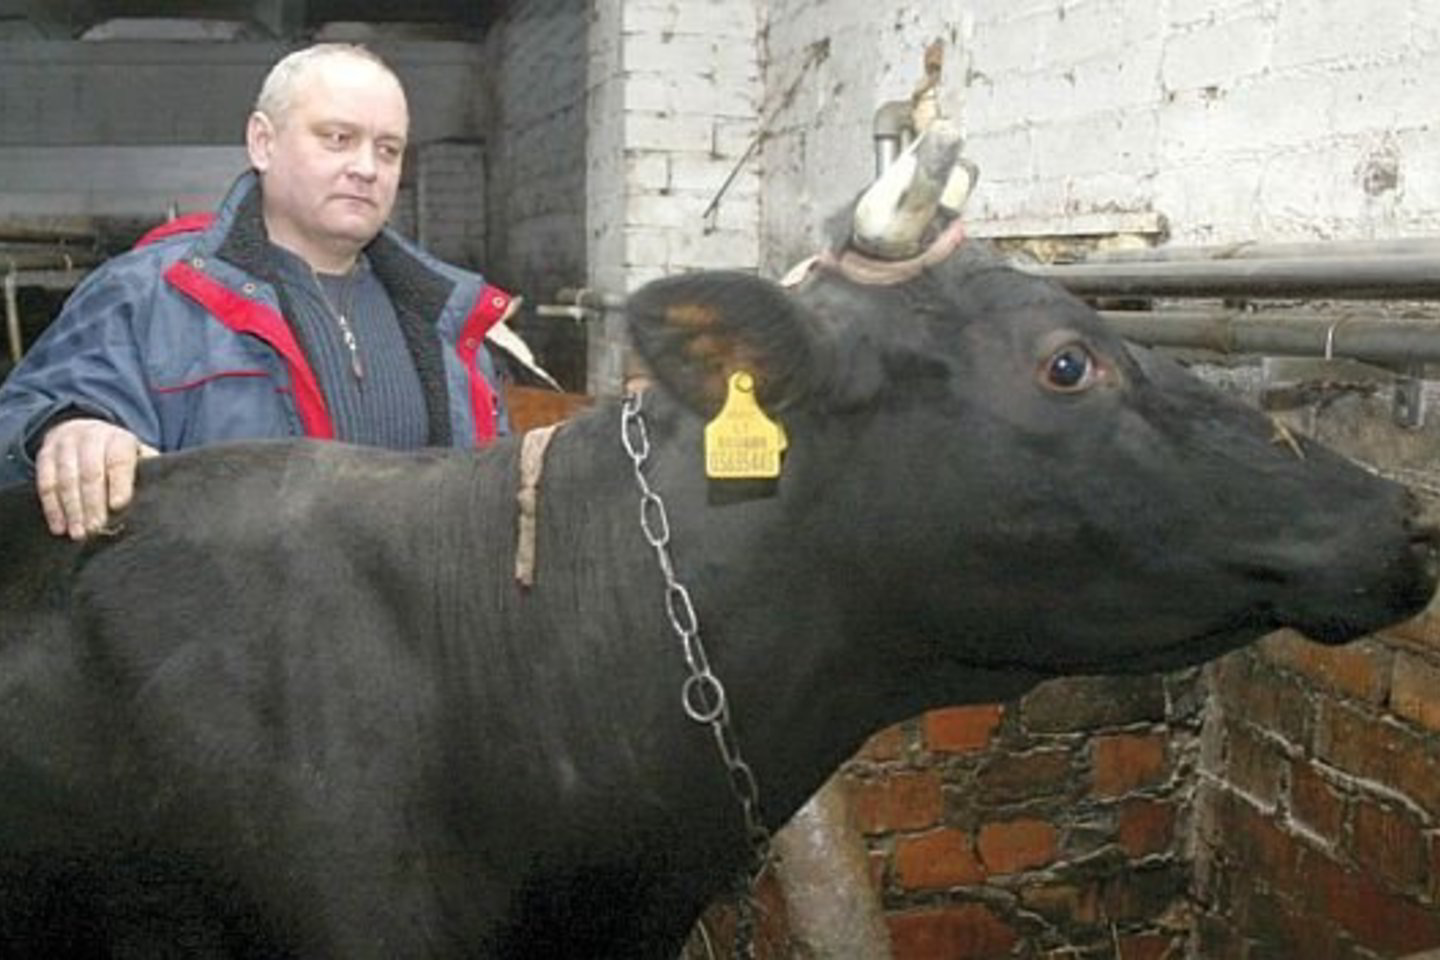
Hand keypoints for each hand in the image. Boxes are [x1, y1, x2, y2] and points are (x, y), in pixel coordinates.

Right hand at [35, 419, 157, 539]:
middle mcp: (90, 438)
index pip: (119, 461)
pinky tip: (60, 527)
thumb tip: (166, 498)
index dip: (119, 483)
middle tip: (96, 529)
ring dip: (72, 510)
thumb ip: (148, 473)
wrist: (86, 431)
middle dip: (93, 504)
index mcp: (118, 439)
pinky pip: (46, 483)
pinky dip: (52, 507)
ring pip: (66, 480)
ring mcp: (65, 445)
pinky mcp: (45, 455)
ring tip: (79, 534)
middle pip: (90, 473)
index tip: (119, 505)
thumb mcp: (137, 456)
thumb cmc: (119, 455)